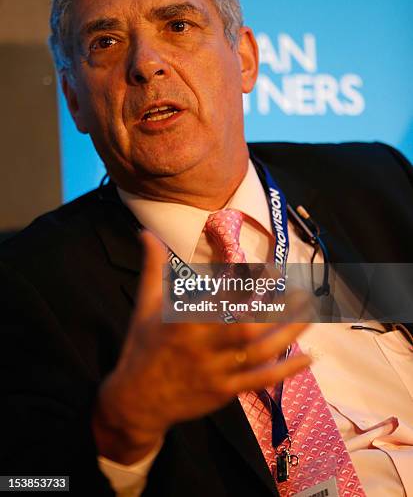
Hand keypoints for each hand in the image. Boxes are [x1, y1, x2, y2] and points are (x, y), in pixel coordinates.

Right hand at [93, 231, 309, 464]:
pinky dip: (285, 371)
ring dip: (289, 334)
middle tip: (303, 292)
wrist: (135, 402)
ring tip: (312, 314)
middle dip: (278, 310)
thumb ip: (153, 267)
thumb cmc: (142, 347)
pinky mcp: (224, 392)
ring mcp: (215, 372)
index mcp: (183, 321)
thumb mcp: (145, 305)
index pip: (223, 298)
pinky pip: (259, 381)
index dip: (249, 284)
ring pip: (258, 353)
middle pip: (248, 328)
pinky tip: (308, 358)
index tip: (273, 270)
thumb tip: (147, 232)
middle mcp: (202, 347)